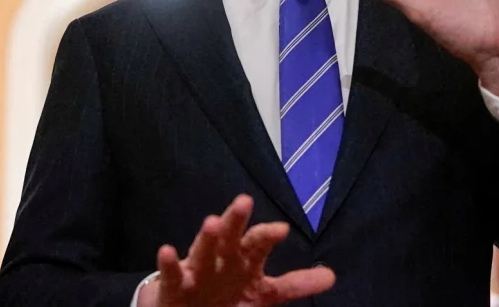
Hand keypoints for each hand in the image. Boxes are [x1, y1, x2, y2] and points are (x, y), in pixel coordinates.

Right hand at [136, 195, 334, 306]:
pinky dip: (168, 263)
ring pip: (204, 249)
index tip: (282, 229)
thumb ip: (294, 284)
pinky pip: (172, 274)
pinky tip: (167, 250)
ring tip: (213, 221)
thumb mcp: (265, 295)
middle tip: (244, 201)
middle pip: (232, 237)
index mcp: (247, 262)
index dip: (269, 238)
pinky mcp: (176, 285)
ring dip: (207, 235)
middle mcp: (224, 259)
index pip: (261, 247)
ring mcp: (199, 270)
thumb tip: (332, 276)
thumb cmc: (228, 297)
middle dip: (237, 220)